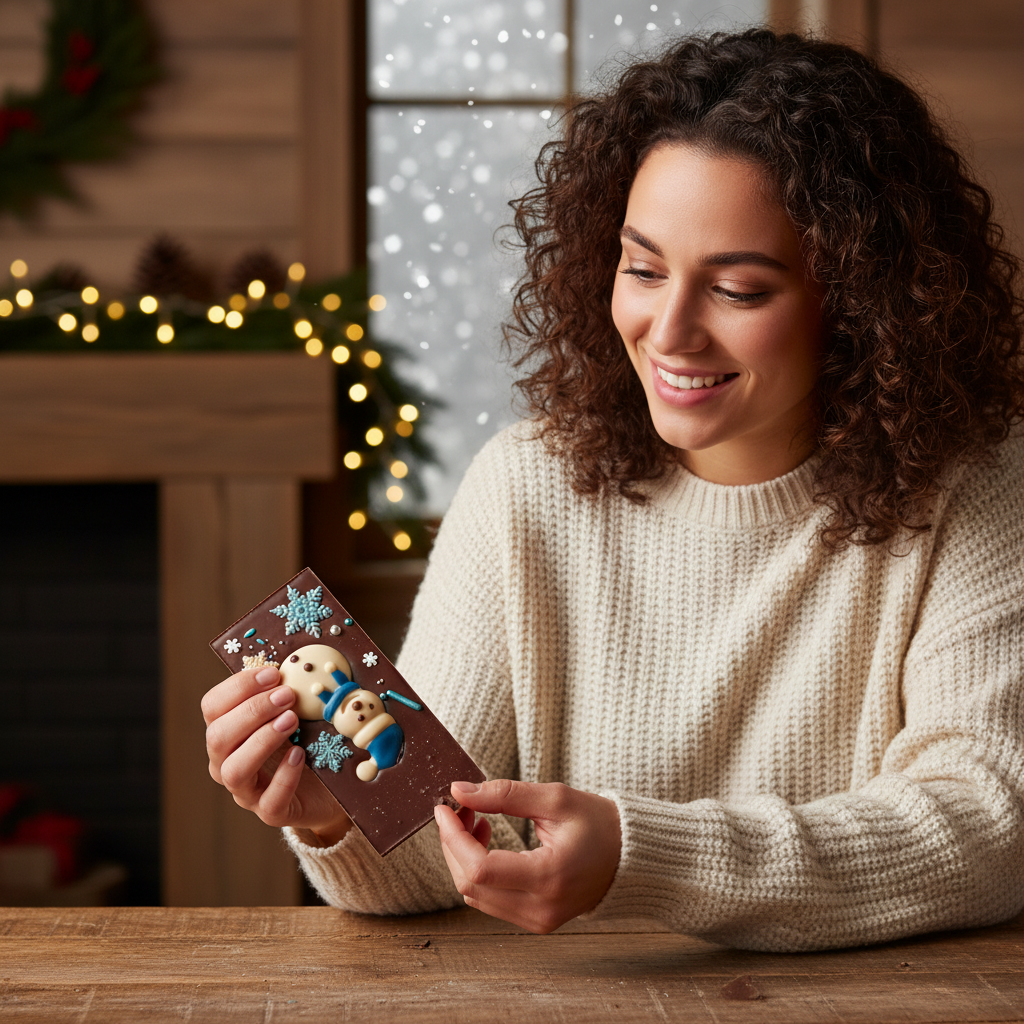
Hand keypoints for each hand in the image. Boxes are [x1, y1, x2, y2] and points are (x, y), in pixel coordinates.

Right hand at [202, 666, 350, 843]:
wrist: (333, 785)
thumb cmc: (310, 739)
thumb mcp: (299, 710)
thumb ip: (290, 688)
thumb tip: (298, 658)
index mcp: (229, 730)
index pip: (213, 705)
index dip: (238, 686)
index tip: (273, 673)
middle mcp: (227, 761)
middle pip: (217, 736)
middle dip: (251, 711)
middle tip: (286, 696)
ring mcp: (247, 790)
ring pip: (233, 770)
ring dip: (261, 740)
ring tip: (291, 721)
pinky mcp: (271, 811)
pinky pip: (268, 801)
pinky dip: (283, 776)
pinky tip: (300, 755)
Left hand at [434, 779, 620, 933]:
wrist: (631, 857)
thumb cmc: (600, 824)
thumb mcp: (555, 799)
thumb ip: (504, 794)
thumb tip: (460, 791)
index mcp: (548, 878)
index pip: (479, 868)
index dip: (452, 838)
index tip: (444, 808)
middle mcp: (540, 909)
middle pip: (470, 885)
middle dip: (453, 844)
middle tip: (460, 808)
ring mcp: (538, 921)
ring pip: (475, 896)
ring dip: (463, 857)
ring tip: (476, 820)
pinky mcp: (536, 921)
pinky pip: (490, 901)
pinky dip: (478, 871)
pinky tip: (487, 842)